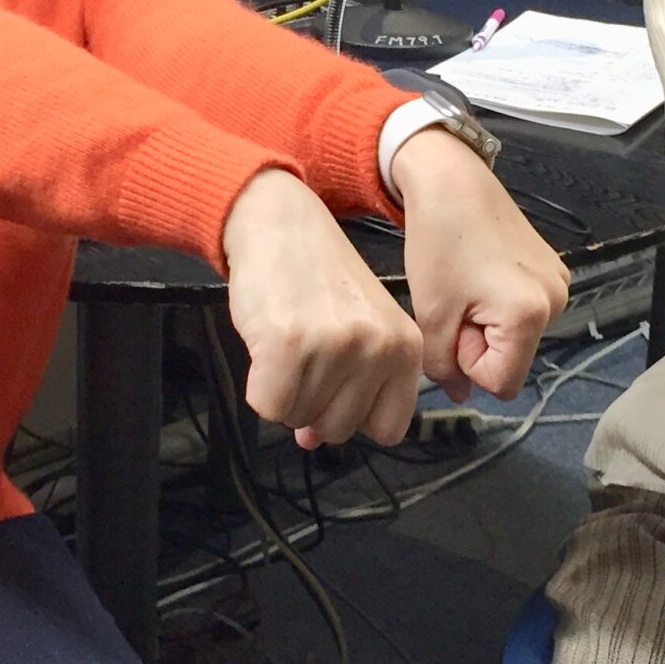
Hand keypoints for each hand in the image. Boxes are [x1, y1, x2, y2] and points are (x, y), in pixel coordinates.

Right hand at [221, 168, 422, 448]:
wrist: (277, 222)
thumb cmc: (316, 277)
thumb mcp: (355, 329)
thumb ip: (349, 389)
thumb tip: (312, 441)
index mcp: (407, 347)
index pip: (388, 429)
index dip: (353, 415)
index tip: (336, 387)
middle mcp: (378, 347)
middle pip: (339, 430)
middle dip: (312, 405)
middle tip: (305, 357)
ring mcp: (334, 345)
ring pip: (299, 419)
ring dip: (284, 391)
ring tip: (288, 343)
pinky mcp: (288, 343)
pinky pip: (267, 406)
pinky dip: (257, 387)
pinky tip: (266, 347)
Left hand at [393, 129, 569, 400]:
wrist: (452, 182)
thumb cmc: (438, 241)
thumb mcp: (431, 314)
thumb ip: (443, 366)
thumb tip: (460, 394)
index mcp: (530, 315)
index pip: (500, 384)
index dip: (467, 363)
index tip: (452, 323)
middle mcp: (557, 301)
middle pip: (512, 359)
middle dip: (478, 343)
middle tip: (456, 301)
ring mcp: (560, 283)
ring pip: (517, 337)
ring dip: (487, 325)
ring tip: (467, 285)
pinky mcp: (554, 269)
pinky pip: (524, 312)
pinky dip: (499, 305)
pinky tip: (481, 274)